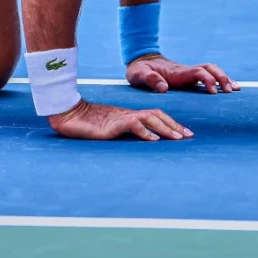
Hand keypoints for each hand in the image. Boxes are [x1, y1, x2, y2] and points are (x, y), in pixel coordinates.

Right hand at [48, 99, 192, 140]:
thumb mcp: (110, 130)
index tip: (184, 133)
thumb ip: (123, 133)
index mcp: (129, 116)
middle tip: (189, 136)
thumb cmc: (86, 124)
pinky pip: (132, 125)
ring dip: (166, 128)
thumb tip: (139, 143)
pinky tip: (153, 140)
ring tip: (177, 138)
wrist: (68, 114)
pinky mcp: (113, 123)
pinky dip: (145, 132)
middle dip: (175, 126)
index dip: (171, 123)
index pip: (155, 116)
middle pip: (157, 115)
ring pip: (149, 118)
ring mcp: (121, 118)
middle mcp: (128, 115)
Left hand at [126, 54, 238, 93]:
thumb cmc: (139, 70)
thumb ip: (150, 79)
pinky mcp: (189, 78)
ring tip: (236, 89)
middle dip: (222, 78)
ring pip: (211, 71)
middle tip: (231, 91)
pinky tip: (228, 88)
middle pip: (210, 69)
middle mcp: (186, 71)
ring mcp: (189, 74)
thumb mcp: (139, 74)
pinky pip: (208, 77)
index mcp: (177, 72)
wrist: (140, 61)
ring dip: (224, 78)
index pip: (197, 72)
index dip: (207, 80)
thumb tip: (165, 87)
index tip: (214, 91)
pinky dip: (219, 80)